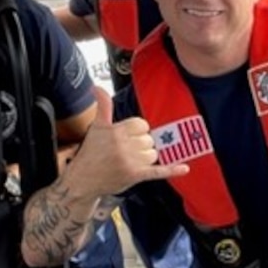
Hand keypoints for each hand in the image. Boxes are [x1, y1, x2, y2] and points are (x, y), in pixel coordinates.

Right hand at [64, 88, 189, 199]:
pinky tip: (185, 168)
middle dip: (141, 145)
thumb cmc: (90, 153)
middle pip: (149, 139)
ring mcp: (130, 162)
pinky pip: (158, 171)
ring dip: (146, 158)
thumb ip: (102, 106)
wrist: (83, 180)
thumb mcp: (96, 127)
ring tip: (131, 161)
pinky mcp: (135, 176)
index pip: (142, 124)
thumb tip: (97, 87)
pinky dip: (172, 170)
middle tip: (126, 151)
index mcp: (116, 131)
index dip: (137, 131)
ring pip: (153, 154)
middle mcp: (124, 146)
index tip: (127, 138)